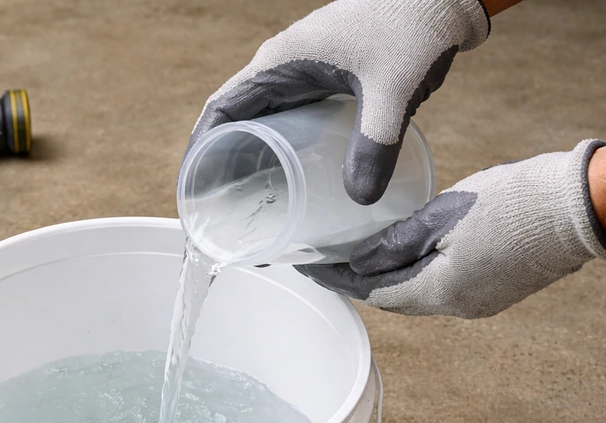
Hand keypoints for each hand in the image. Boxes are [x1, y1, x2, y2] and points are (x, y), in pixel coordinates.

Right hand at [189, 0, 489, 204]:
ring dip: (250, 158)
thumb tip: (361, 201)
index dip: (200, 151)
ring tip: (251, 205)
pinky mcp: (326, 81)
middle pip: (234, 120)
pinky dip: (279, 149)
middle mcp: (282, 67)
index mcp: (279, 63)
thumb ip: (375, 144)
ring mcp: (304, 73)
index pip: (220, 110)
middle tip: (223, 212)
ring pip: (261, 121)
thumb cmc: (412, 28)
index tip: (193, 191)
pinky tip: (290, 181)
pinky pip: (288, 119)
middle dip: (222, 164)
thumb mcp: (392, 90)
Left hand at [296, 141, 605, 317]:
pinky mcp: (495, 291)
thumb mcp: (444, 214)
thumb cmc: (515, 202)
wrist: (582, 206)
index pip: (372, 293)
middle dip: (357, 282)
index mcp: (440, 292)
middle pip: (392, 300)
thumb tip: (359, 263)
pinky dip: (415, 276)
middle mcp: (457, 308)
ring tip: (358, 259)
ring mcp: (480, 303)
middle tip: (326, 262)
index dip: (337, 280)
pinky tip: (405, 258)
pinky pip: (441, 289)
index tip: (308, 266)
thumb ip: (397, 242)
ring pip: (417, 296)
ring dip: (386, 280)